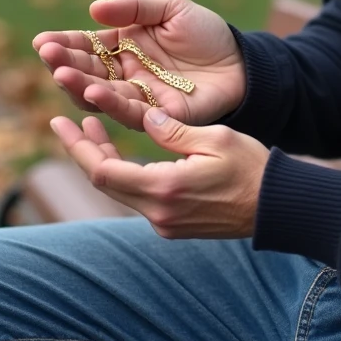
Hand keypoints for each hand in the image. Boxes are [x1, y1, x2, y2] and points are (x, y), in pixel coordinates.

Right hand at [33, 0, 245, 130]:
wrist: (242, 60)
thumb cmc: (205, 32)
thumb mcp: (170, 8)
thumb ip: (134, 8)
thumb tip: (93, 10)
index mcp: (123, 47)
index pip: (86, 47)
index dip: (64, 45)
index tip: (42, 42)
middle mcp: (124, 74)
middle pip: (86, 73)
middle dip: (64, 64)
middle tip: (49, 56)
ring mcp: (140, 96)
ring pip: (101, 96)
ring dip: (79, 85)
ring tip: (62, 74)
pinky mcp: (159, 116)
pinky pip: (130, 112)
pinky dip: (110, 103)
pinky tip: (94, 91)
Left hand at [49, 110, 269, 238]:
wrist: (279, 207)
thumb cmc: (253, 169)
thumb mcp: (215, 138)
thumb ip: (174, 129)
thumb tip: (145, 115)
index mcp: (165, 189)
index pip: (103, 171)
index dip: (77, 146)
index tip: (60, 120)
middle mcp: (158, 213)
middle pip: (105, 182)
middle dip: (85, 150)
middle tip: (70, 120)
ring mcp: (166, 224)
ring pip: (120, 190)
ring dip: (105, 161)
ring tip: (94, 128)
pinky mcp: (174, 226)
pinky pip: (138, 197)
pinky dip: (125, 172)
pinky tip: (124, 153)